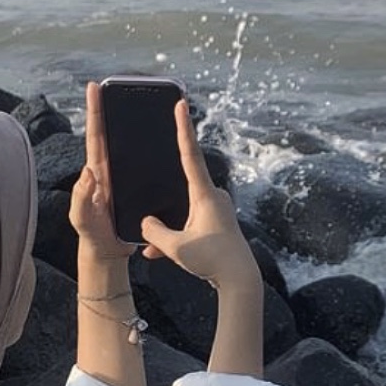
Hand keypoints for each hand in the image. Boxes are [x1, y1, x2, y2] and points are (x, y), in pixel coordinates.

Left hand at [68, 82, 134, 262]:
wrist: (108, 254)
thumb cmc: (92, 236)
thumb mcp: (81, 219)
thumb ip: (81, 197)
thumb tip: (89, 171)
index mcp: (96, 172)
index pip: (95, 136)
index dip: (95, 112)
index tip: (94, 88)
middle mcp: (108, 170)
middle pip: (110, 133)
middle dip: (110, 107)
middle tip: (113, 84)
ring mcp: (121, 178)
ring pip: (126, 146)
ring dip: (131, 125)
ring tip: (139, 102)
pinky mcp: (134, 188)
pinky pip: (142, 164)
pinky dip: (148, 150)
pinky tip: (159, 139)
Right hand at [141, 102, 259, 290]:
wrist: (240, 281)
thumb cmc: (212, 260)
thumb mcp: (176, 247)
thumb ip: (155, 233)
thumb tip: (145, 223)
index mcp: (205, 194)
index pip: (190, 154)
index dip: (183, 128)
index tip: (181, 104)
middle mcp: (214, 197)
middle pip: (181, 190)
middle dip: (164, 205)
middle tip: (156, 210)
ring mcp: (217, 210)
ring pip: (184, 212)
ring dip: (169, 228)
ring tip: (155, 250)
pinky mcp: (218, 224)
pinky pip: (191, 225)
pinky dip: (177, 237)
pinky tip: (159, 254)